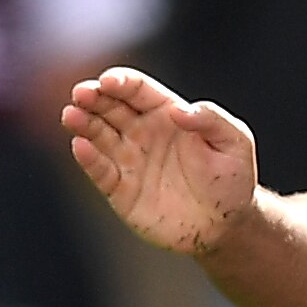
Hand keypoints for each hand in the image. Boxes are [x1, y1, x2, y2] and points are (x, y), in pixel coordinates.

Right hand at [64, 67, 257, 256]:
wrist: (225, 225)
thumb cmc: (233, 180)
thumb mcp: (235, 143)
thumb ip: (211, 120)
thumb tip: (179, 111)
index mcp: (167, 113)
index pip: (137, 90)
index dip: (121, 82)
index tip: (108, 81)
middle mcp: (142, 132)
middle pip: (110, 107)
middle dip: (93, 97)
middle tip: (81, 93)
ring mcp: (129, 160)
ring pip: (98, 135)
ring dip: (83, 123)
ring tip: (71, 115)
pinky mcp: (121, 190)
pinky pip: (100, 171)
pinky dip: (88, 159)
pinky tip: (80, 147)